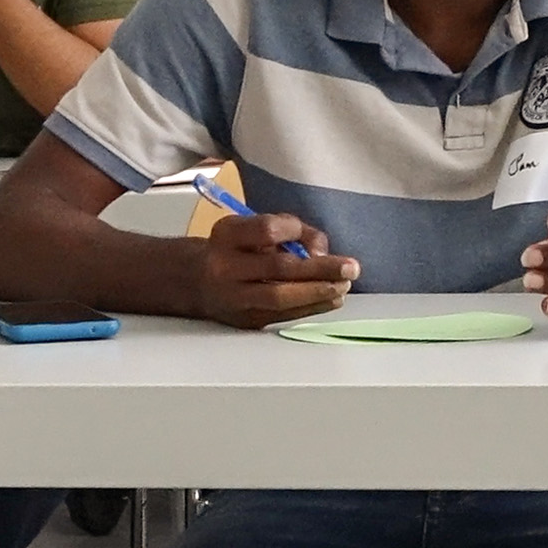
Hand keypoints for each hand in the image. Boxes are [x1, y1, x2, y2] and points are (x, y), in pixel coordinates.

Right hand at [195, 213, 357, 328]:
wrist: (196, 281)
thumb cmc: (238, 248)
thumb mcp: (256, 227)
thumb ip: (294, 231)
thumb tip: (321, 254)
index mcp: (228, 235)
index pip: (266, 229)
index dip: (295, 232)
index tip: (313, 240)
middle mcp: (225, 266)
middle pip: (277, 268)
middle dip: (320, 269)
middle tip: (351, 269)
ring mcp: (232, 297)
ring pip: (279, 297)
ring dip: (319, 292)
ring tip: (344, 286)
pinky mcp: (243, 320)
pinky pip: (282, 315)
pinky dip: (312, 307)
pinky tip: (332, 299)